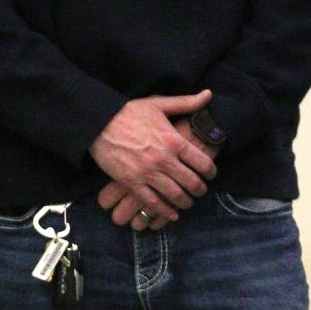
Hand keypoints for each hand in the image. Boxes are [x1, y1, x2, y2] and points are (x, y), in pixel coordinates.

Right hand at [90, 91, 216, 224]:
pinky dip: (164, 211)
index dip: (211, 172)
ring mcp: (147, 173)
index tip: (211, 175)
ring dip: (185, 202)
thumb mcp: (159, 103)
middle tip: (200, 191)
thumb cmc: (129, 112)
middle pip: (192, 183)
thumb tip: (208, 95)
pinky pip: (152, 202)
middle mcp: (164, 159)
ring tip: (187, 202)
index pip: (203, 163)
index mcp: (174, 140)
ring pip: (174, 195)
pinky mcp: (132, 182)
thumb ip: (186, 102)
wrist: (98, 122)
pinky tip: (172, 214)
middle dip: (200, 190)